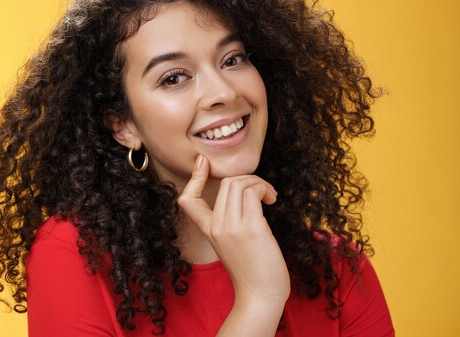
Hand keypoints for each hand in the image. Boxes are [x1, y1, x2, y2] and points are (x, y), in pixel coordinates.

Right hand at [177, 155, 289, 307]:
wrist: (261, 296)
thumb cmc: (253, 271)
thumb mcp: (232, 244)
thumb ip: (231, 222)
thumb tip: (247, 196)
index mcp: (209, 230)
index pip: (187, 199)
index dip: (194, 178)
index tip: (204, 162)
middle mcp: (216, 226)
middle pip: (225, 182)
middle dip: (247, 178)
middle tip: (263, 192)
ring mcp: (231, 227)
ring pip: (238, 183)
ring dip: (258, 182)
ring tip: (270, 196)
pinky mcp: (251, 228)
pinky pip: (253, 191)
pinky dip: (264, 188)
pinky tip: (273, 199)